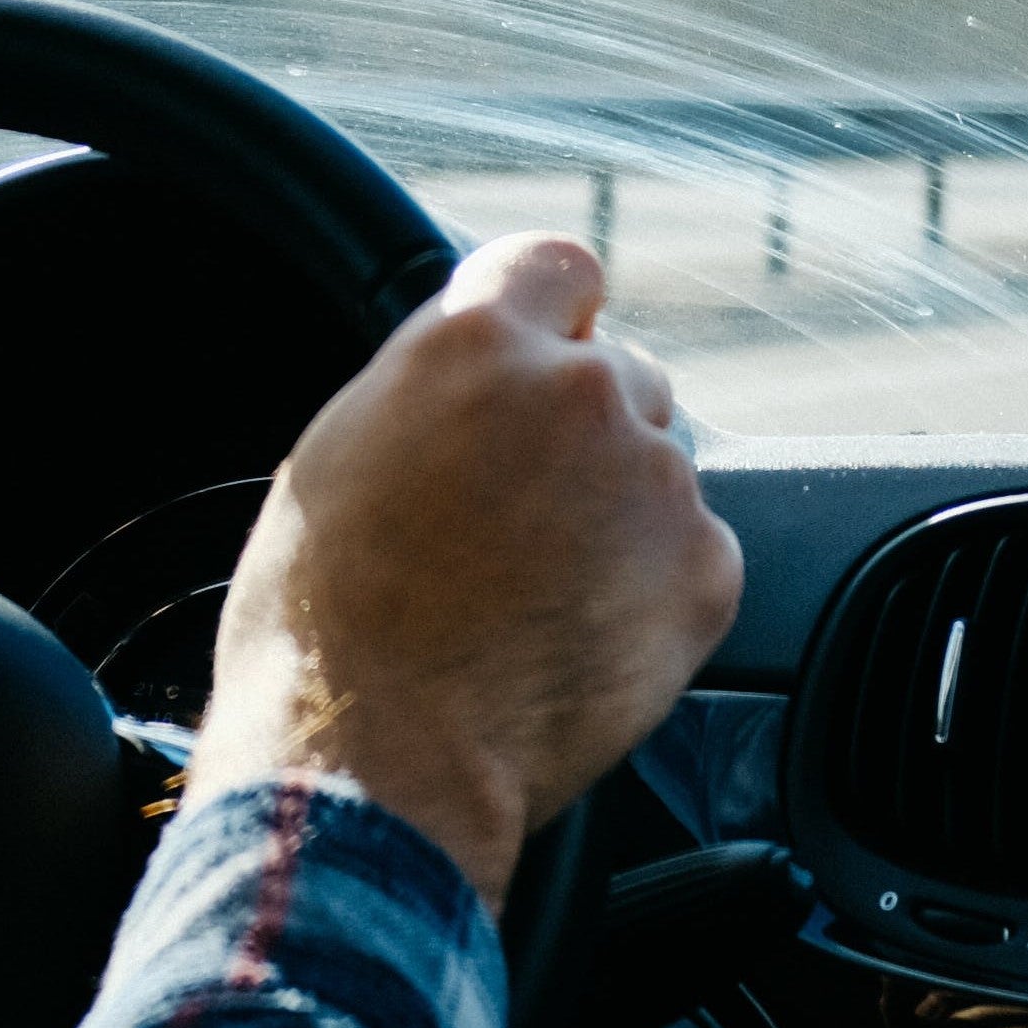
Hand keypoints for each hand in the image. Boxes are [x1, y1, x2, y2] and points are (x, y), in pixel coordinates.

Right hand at [194, 235, 744, 907]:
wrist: (375, 761)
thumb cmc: (324, 625)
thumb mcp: (337, 453)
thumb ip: (428, 382)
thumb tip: (470, 368)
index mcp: (475, 343)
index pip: (559, 267)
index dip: (553, 316)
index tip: (547, 353)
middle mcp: (578, 391)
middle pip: (618, 376)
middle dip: (581, 434)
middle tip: (519, 516)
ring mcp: (652, 481)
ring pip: (657, 469)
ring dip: (618, 513)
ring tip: (536, 594)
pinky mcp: (703, 571)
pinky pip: (694, 554)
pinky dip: (653, 590)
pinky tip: (577, 634)